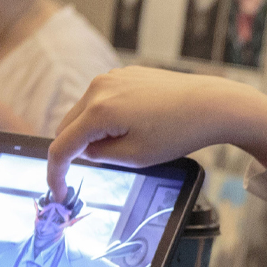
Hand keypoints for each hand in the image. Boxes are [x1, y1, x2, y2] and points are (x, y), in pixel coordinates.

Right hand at [45, 66, 266, 192]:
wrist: (211, 104)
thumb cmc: (178, 132)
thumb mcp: (135, 157)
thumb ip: (100, 155)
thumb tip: (84, 149)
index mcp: (98, 111)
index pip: (62, 147)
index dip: (56, 174)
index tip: (59, 192)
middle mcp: (99, 88)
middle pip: (67, 126)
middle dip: (73, 150)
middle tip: (93, 169)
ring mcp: (112, 77)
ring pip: (83, 112)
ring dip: (89, 132)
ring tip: (124, 144)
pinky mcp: (125, 74)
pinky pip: (102, 99)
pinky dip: (104, 117)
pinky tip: (132, 127)